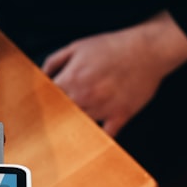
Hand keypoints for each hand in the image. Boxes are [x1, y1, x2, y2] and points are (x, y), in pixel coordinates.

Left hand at [41, 12, 186, 136]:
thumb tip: (41, 77)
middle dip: (55, 117)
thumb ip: (54, 62)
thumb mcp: (77, 46)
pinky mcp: (120, 115)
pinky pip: (105, 135)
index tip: (39, 108)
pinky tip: (92, 139)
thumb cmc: (111, 47)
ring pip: (79, 126)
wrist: (147, 50)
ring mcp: (103, 108)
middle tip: (51, 122)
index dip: (42, 104)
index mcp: (71, 79)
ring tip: (69, 130)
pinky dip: (98, 139)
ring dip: (74, 126)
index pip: (47, 99)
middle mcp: (84, 97)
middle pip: (60, 116)